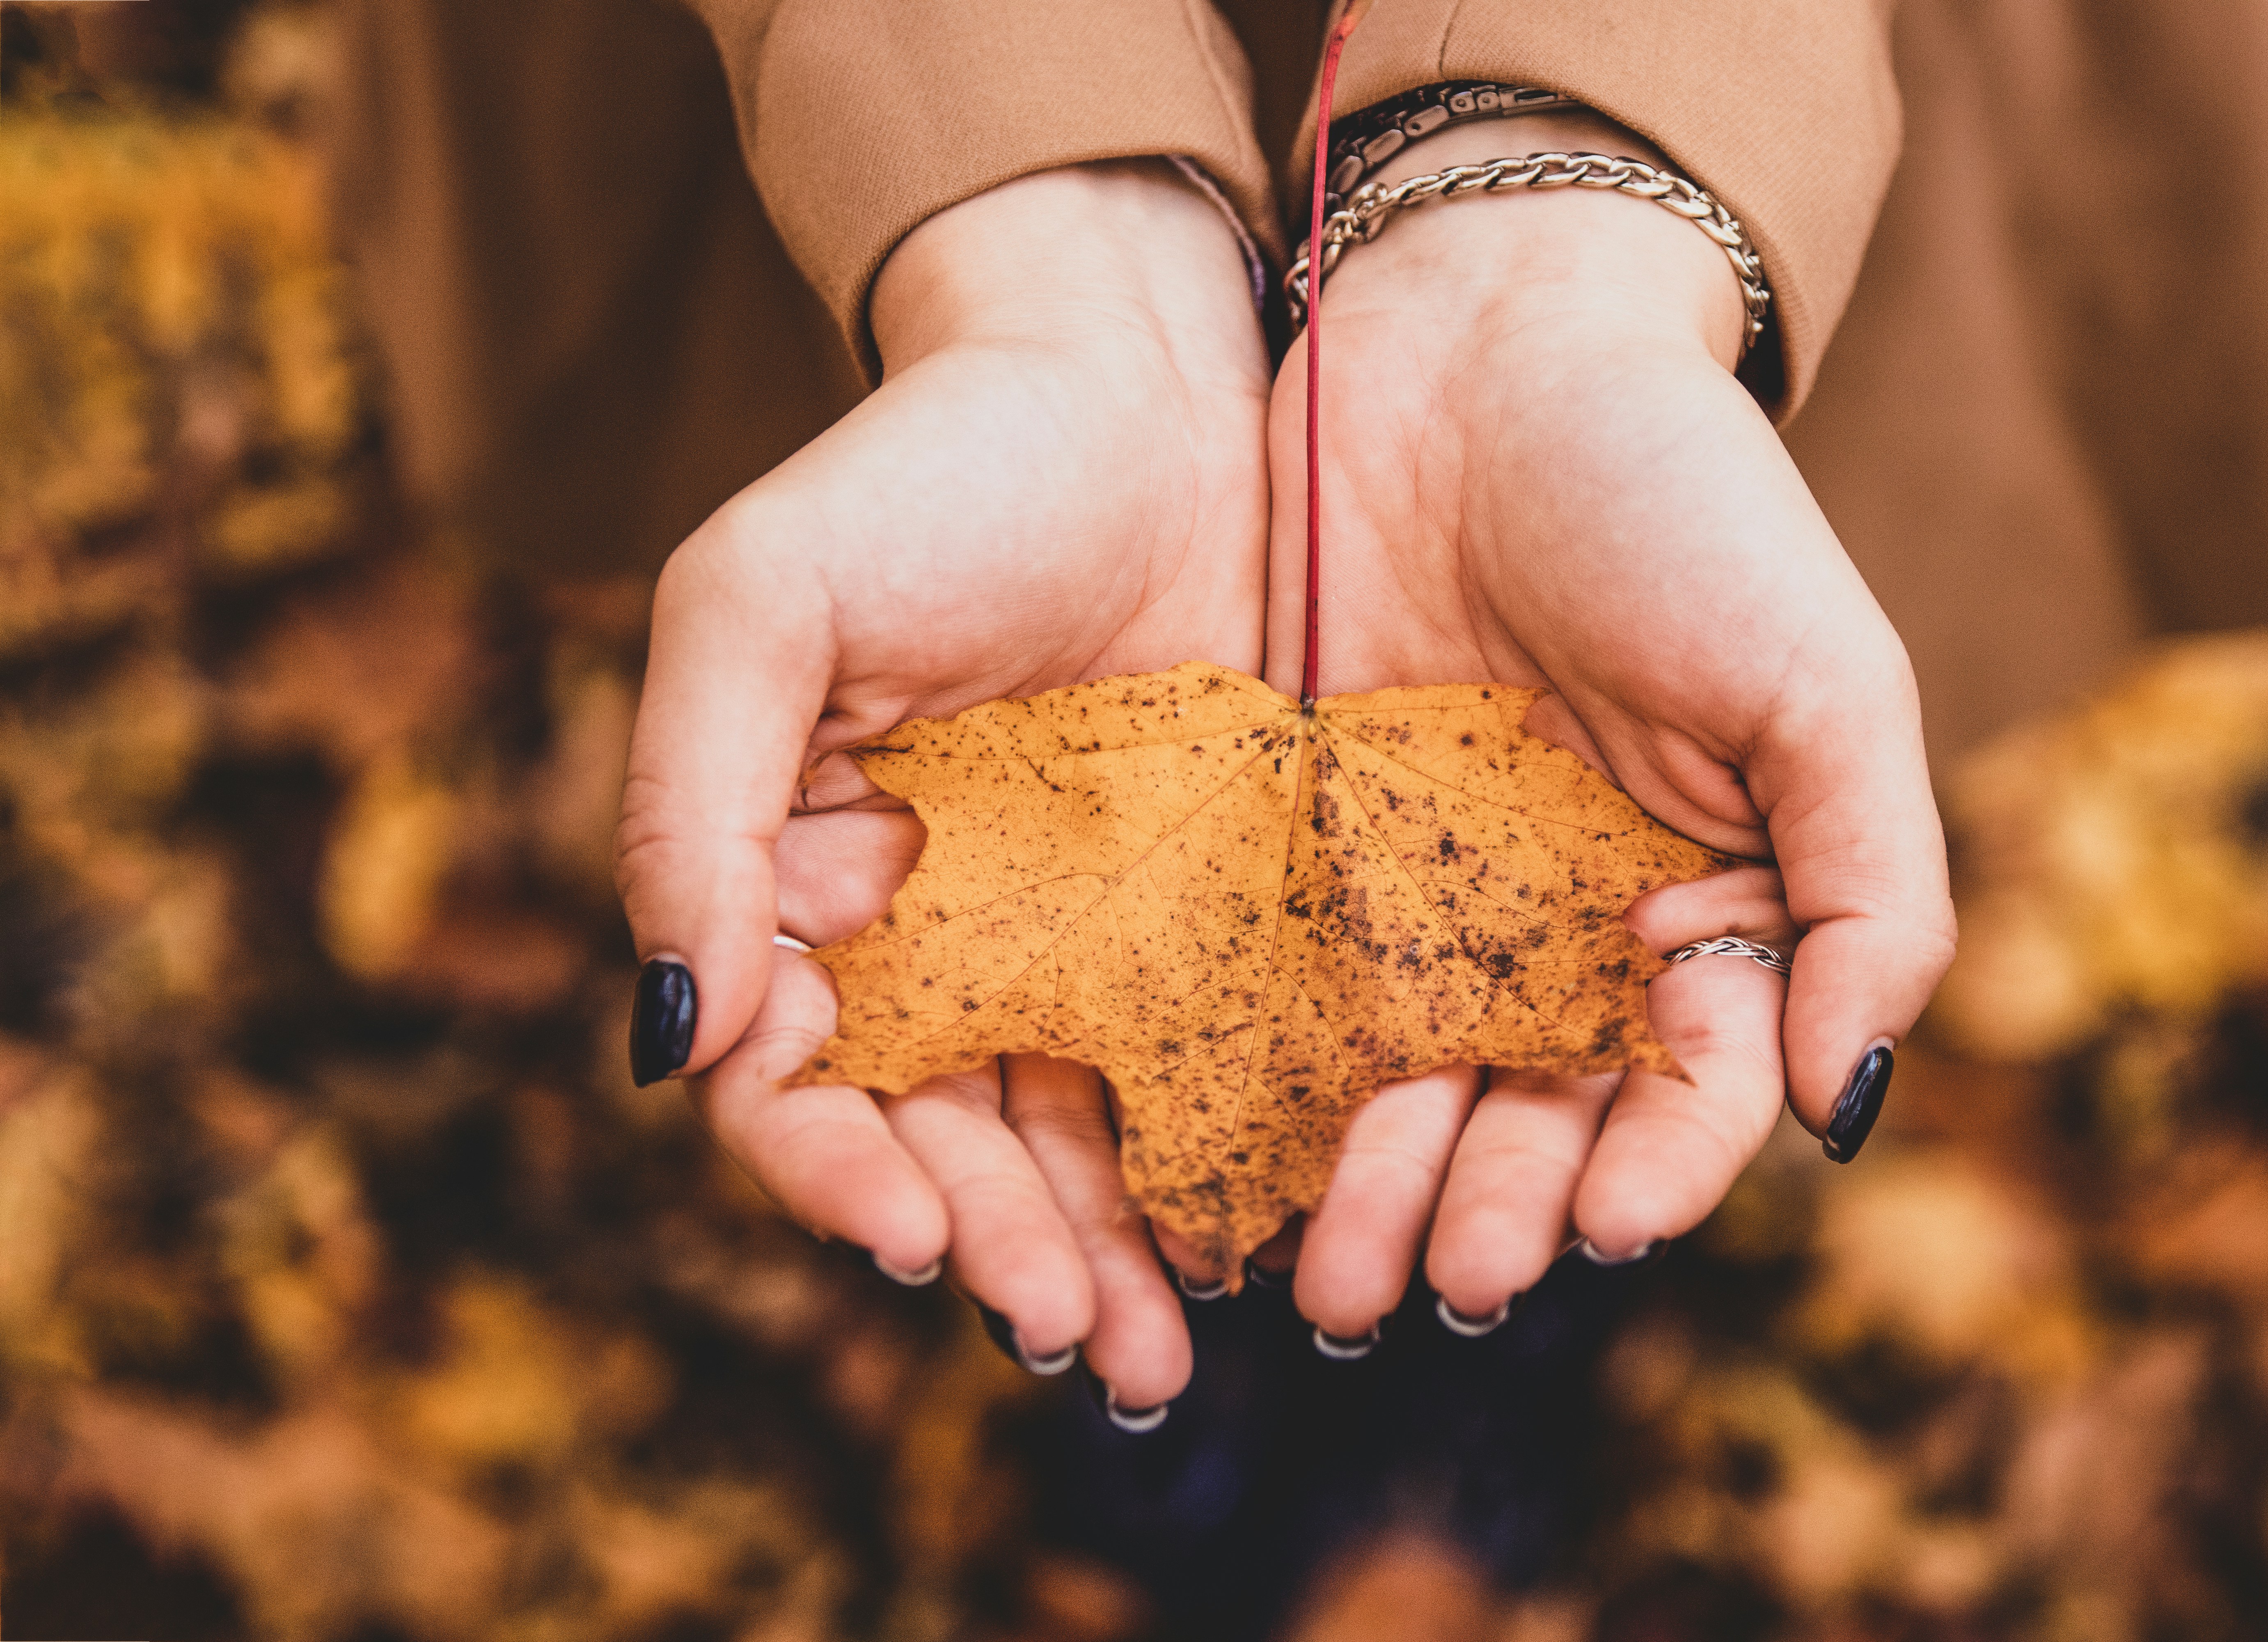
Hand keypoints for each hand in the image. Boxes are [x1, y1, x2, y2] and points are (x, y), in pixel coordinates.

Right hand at [617, 161, 1266, 1410]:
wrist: (1136, 372)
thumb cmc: (926, 470)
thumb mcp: (759, 604)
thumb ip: (689, 812)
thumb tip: (675, 1041)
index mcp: (807, 881)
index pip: (791, 1080)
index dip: (836, 1174)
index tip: (912, 1237)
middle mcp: (938, 928)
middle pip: (944, 1140)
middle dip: (998, 1253)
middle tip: (1072, 1343)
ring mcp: (1080, 927)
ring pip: (1075, 1133)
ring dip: (1105, 1252)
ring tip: (1161, 1353)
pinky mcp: (1213, 901)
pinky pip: (1207, 1060)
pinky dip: (1218, 1159)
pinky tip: (1259, 1235)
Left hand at [1260, 113, 1955, 1336]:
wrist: (1483, 334)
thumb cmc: (1678, 493)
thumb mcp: (1825, 677)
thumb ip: (1871, 887)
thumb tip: (1841, 1099)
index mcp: (1705, 892)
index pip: (1694, 1078)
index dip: (1660, 1168)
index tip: (1603, 1226)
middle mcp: (1564, 915)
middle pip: (1538, 1107)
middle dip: (1495, 1206)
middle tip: (1445, 1281)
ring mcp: (1424, 886)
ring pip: (1407, 1080)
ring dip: (1378, 1191)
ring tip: (1332, 1284)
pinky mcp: (1296, 838)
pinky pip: (1282, 990)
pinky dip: (1262, 1090)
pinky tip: (1234, 1175)